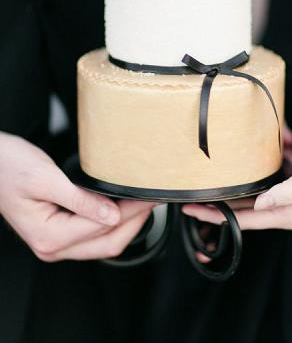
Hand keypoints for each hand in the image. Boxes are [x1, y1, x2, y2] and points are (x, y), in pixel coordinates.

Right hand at [0, 132, 155, 260]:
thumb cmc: (10, 167)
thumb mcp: (46, 179)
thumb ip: (80, 201)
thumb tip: (113, 215)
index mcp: (49, 236)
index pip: (104, 226)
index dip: (132, 211)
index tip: (150, 196)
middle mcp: (52, 247)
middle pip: (108, 243)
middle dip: (136, 222)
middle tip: (154, 200)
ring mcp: (55, 244)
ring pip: (102, 243)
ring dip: (127, 225)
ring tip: (145, 203)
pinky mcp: (58, 233)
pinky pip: (92, 236)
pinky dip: (112, 224)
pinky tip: (123, 208)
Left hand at [182, 111, 291, 230]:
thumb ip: (289, 192)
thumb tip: (261, 206)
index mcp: (290, 213)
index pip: (245, 221)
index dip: (216, 218)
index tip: (192, 211)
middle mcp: (284, 208)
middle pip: (241, 215)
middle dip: (214, 211)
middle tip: (185, 203)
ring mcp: (282, 195)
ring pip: (244, 202)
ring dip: (223, 198)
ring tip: (197, 191)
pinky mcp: (280, 181)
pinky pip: (252, 187)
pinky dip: (237, 184)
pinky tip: (221, 177)